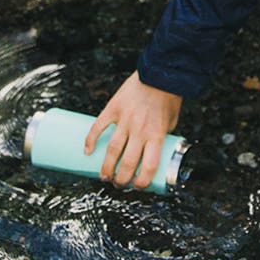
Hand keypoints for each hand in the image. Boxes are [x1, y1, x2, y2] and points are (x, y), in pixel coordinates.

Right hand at [86, 72, 182, 189]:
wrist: (160, 72)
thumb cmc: (169, 98)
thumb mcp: (172, 121)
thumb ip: (160, 135)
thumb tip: (151, 149)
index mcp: (156, 135)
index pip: (148, 166)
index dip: (142, 181)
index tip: (138, 187)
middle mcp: (140, 130)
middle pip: (127, 162)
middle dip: (122, 179)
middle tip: (118, 185)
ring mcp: (125, 120)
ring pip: (112, 149)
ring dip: (106, 166)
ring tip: (104, 177)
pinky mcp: (114, 108)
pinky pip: (99, 127)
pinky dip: (91, 140)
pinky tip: (87, 151)